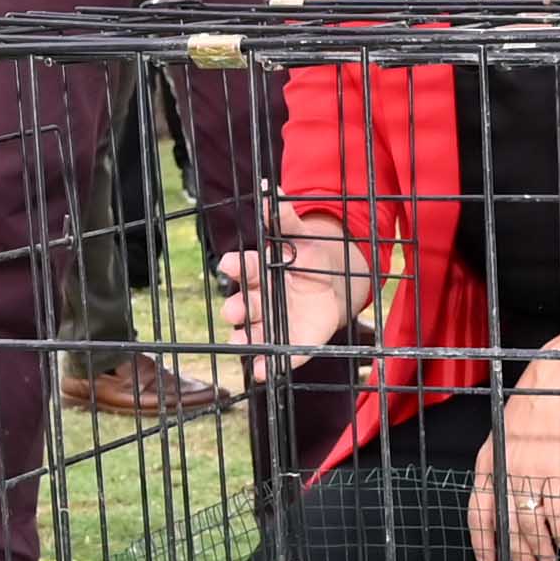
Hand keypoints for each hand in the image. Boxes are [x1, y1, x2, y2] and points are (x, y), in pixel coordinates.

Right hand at [214, 230, 361, 373]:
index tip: (228, 263)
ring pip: (254, 333)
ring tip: (239, 344)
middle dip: (237, 308)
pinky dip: (268, 364)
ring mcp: (273, 323)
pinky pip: (279, 354)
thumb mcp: (299, 237)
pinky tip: (261, 371)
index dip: (235, 265)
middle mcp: (260, 299)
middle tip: (232, 310)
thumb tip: (269, 188)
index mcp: (260, 272)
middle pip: (244, 304)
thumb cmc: (306, 260)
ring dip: (245, 340)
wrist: (331, 286)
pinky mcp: (290, 342)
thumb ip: (285, 218)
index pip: (244, 267)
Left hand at [468, 365, 559, 560]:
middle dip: (518, 551)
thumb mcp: (504, 439)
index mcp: (488, 463)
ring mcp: (530, 472)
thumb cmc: (531, 410)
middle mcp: (506, 472)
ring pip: (532, 523)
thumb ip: (503, 470)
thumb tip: (509, 504)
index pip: (479, 511)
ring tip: (548, 560)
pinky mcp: (556, 470)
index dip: (482, 541)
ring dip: (541, 546)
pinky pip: (558, 511)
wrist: (552, 384)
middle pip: (508, 524)